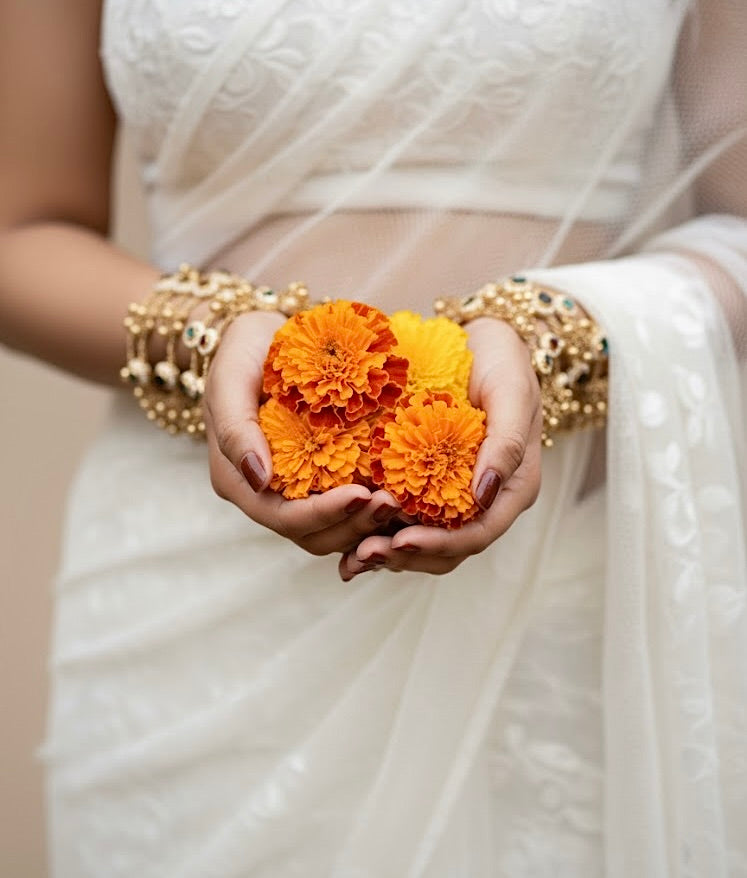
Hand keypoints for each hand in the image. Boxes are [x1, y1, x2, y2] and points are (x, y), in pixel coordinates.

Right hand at [204, 310, 402, 554]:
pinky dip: (374, 507)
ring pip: (336, 530)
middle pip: (314, 535)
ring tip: (402, 499)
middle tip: (393, 502)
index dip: (322, 515)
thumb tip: (259, 479)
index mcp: (239, 482)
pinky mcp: (323, 478)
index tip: (361, 494)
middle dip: (354, 525)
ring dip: (369, 523)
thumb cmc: (243, 354)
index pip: (283, 518)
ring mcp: (297, 490)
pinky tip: (404, 493)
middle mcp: (268, 495)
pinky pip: (351, 506)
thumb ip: (235, 429)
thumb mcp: (230, 380)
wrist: (263, 337)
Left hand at [338, 317, 542, 579]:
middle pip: (447, 549)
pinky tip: (347, 538)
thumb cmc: (503, 363)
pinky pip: (405, 518)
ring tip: (352, 558)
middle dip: (406, 556)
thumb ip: (506, 442)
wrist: (485, 343)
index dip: (439, 544)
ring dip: (389, 554)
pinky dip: (378, 530)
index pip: (477, 534)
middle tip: (364, 554)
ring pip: (424, 540)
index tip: (401, 540)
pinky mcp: (428, 484)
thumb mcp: (511, 392)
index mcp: (511, 488)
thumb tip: (484, 492)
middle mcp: (484, 500)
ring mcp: (455, 494)